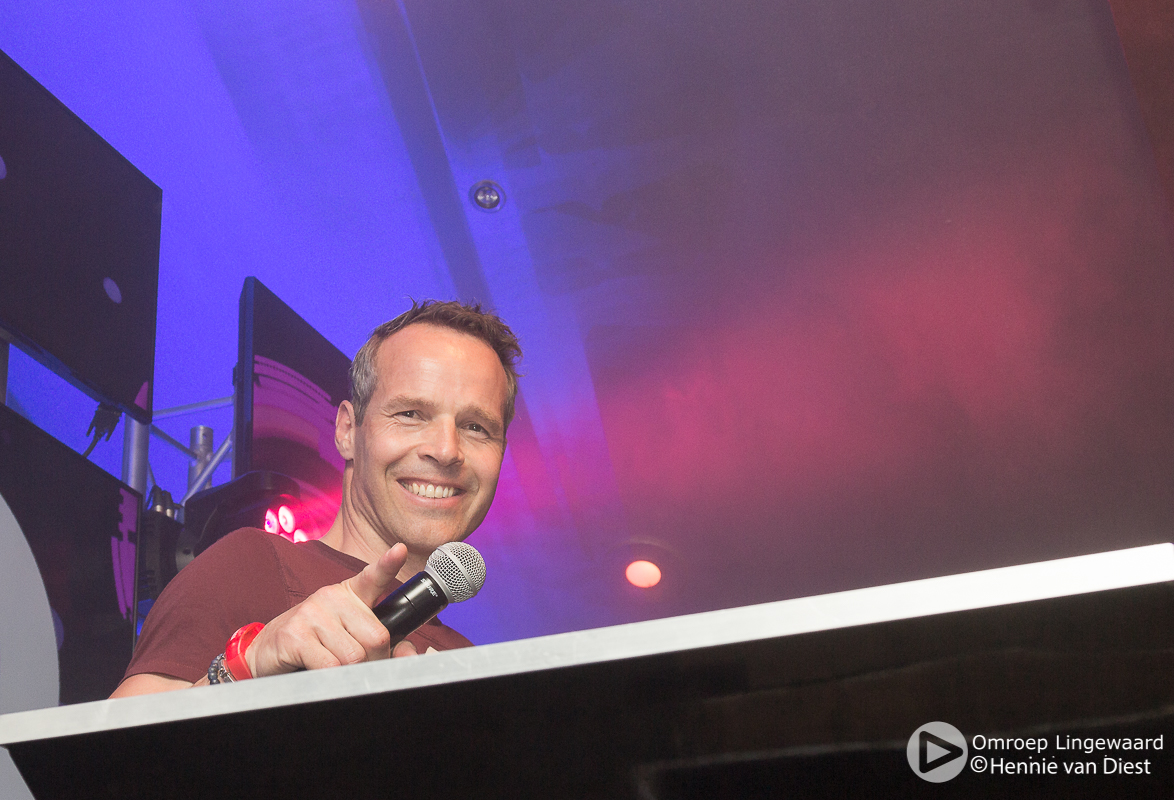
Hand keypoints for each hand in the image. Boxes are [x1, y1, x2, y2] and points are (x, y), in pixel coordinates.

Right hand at [245, 543, 417, 677]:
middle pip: (376, 637)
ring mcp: (312, 613)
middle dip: (374, 661)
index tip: (400, 549)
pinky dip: (330, 679)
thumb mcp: (349, 638)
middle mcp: (331, 597)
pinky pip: (330, 667)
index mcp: (348, 594)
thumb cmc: (313, 644)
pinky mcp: (295, 635)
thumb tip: (408, 654)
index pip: (372, 577)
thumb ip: (381, 643)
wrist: (265, 652)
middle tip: (357, 667)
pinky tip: (317, 672)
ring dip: (351, 674)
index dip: (387, 564)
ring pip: (355, 656)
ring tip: (334, 671)